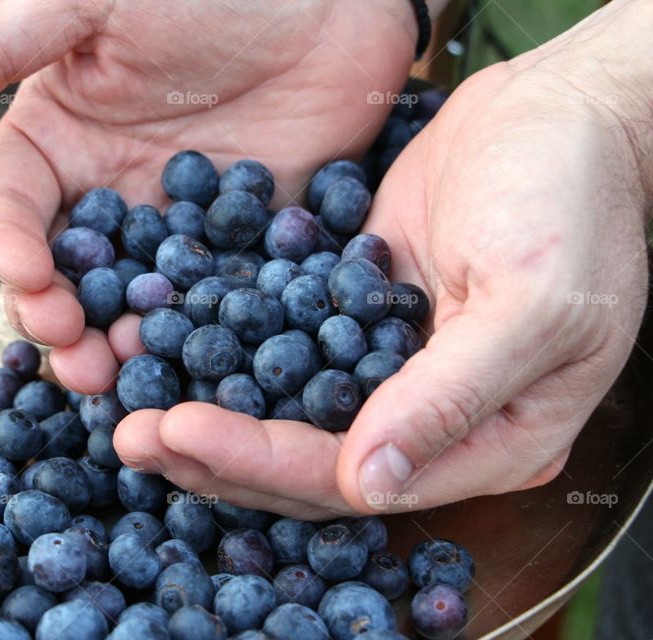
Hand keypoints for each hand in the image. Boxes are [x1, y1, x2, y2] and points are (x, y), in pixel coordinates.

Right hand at [0, 0, 418, 391]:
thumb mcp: (92, 0)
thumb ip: (3, 46)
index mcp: (58, 144)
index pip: (8, 209)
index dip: (5, 247)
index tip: (26, 275)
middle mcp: (108, 195)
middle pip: (64, 277)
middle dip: (57, 321)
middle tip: (71, 354)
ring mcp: (177, 226)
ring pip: (132, 303)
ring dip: (119, 345)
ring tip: (118, 375)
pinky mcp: (243, 242)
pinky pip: (214, 298)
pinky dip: (202, 332)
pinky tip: (199, 357)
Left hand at [114, 0, 652, 517]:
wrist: (556, 111)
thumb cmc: (569, 198)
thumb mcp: (533, 301)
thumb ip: (451, 399)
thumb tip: (369, 487)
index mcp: (492, 443)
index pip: (355, 479)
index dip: (262, 461)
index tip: (178, 429)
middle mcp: (435, 424)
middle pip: (309, 461)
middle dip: (217, 452)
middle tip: (129, 432)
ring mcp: (393, 373)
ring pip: (288, 415)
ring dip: (213, 410)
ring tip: (130, 400)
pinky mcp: (360, 321)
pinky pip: (286, 351)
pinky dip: (230, 352)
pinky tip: (172, 342)